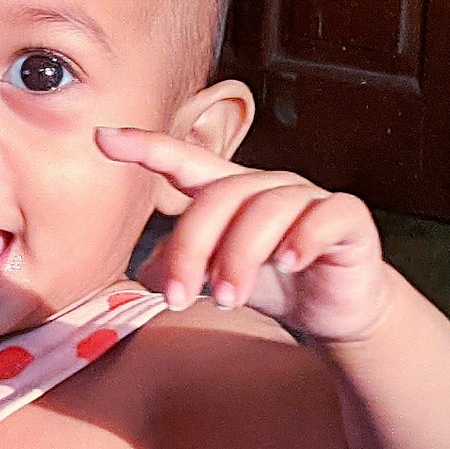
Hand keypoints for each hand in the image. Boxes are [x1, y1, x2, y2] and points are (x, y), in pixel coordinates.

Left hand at [97, 125, 389, 340]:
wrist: (335, 310)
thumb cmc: (270, 285)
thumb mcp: (215, 279)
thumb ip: (180, 268)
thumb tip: (147, 273)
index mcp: (228, 192)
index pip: (184, 161)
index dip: (145, 146)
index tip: (102, 138)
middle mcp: (266, 185)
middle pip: (218, 197)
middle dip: (192, 250)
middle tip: (179, 298)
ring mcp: (308, 197)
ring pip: (265, 210)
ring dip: (239, 259)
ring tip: (227, 301)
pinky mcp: (347, 216)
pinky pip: (324, 216)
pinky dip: (304, 239)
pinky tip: (289, 264)